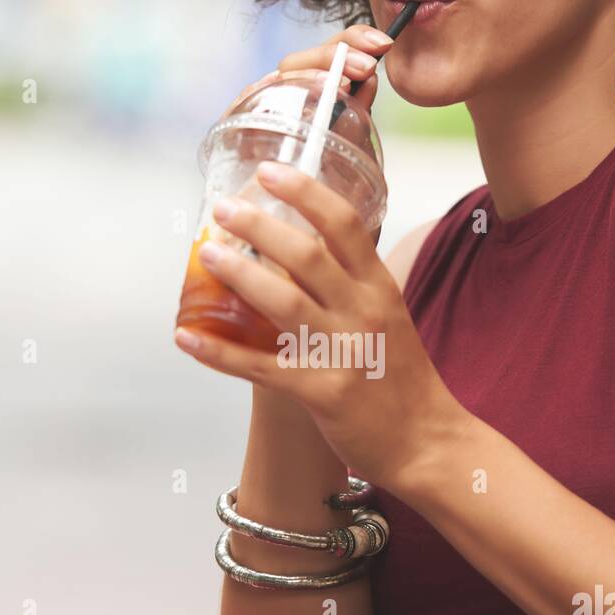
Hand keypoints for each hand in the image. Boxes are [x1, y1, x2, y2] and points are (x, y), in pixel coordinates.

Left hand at [173, 160, 470, 488]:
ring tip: (206, 256)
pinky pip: (260, 368)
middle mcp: (363, 314)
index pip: (345, 226)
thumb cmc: (403, 380)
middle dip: (259, 226)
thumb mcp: (390, 319)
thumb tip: (303, 253)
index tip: (271, 172)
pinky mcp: (323, 393)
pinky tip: (187, 338)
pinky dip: (219, 352)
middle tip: (223, 209)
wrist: (426, 443)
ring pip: (281, 303)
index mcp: (380, 289)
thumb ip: (353, 287)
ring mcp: (343, 353)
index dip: (305, 193)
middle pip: (306, 256)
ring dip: (238, 275)